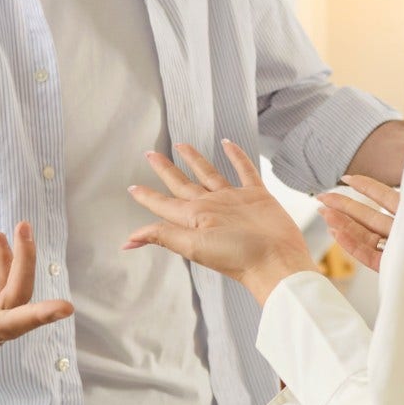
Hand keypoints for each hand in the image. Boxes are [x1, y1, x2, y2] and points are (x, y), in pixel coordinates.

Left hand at [125, 141, 319, 303]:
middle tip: (150, 155)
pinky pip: (243, 170)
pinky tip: (227, 145)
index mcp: (194, 218)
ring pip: (209, 173)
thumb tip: (128, 241)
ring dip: (195, 159)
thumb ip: (163, 236)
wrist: (275, 259)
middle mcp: (211, 207)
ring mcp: (233, 200)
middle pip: (182, 183)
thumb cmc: (237, 256)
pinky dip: (236, 156)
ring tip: (182, 145)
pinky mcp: (256, 195)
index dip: (147, 197)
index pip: (164, 204)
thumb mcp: (193, 245)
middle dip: (165, 170)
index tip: (132, 188)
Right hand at [317, 176, 397, 272]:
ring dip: (343, 224)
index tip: (346, 178)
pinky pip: (370, 256)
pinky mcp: (391, 268)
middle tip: (321, 198)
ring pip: (366, 236)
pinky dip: (353, 246)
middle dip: (343, 206)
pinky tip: (336, 233)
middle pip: (369, 217)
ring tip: (324, 214)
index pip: (385, 197)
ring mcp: (397, 251)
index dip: (366, 186)